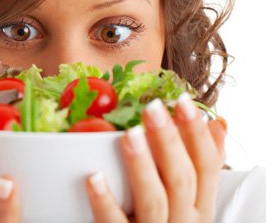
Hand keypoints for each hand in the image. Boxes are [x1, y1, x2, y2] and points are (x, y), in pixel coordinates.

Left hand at [84, 93, 226, 222]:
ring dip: (142, 165)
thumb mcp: (191, 200)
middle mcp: (183, 222)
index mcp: (200, 208)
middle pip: (181, 178)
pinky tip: (94, 177)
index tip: (182, 101)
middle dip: (169, 140)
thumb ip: (202, 166)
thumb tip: (217, 123)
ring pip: (154, 200)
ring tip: (130, 134)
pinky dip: (105, 201)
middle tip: (152, 107)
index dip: (197, 132)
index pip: (208, 166)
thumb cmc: (167, 222)